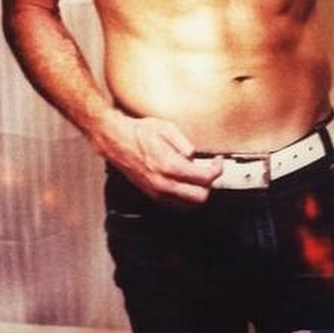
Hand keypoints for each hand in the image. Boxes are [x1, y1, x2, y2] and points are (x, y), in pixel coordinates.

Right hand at [96, 110, 222, 207]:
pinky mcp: (152, 194)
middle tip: (210, 171)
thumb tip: (194, 155)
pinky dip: (185, 198)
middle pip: (199, 197)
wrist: (116, 141)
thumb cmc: (138, 132)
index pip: (204, 178)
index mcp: (169, 165)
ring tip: (199, 178)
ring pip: (188, 205)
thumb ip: (183, 142)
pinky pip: (176, 204)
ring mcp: (157, 191)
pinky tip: (186, 184)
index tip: (217, 163)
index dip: (216, 170)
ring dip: (198, 193)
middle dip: (210, 185)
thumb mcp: (165, 127)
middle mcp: (163, 183)